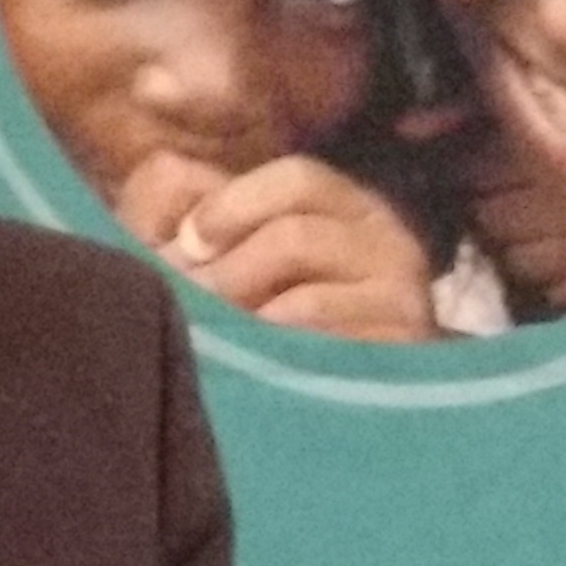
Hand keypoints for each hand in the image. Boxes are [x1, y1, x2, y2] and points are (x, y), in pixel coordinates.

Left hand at [120, 153, 434, 342]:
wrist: (339, 419)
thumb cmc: (265, 322)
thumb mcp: (213, 247)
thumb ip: (179, 195)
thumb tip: (163, 145)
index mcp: (346, 207)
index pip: (301, 181)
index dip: (235, 206)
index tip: (190, 242)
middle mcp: (390, 243)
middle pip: (295, 237)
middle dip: (225, 277)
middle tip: (192, 310)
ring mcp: (402, 301)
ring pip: (304, 298)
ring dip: (242, 320)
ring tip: (220, 342)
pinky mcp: (401, 353)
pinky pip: (320, 344)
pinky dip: (271, 355)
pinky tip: (255, 369)